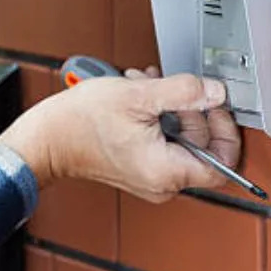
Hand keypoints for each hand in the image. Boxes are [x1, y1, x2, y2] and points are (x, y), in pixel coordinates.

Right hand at [0, 69, 240, 202]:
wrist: (45, 137)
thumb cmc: (80, 123)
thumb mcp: (138, 95)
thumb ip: (184, 92)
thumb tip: (216, 91)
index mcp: (168, 171)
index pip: (225, 162)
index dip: (225, 129)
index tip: (214, 105)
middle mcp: (162, 182)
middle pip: (201, 147)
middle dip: (189, 110)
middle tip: (172, 89)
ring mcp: (149, 178)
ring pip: (179, 141)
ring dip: (169, 109)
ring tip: (146, 88)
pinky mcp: (137, 169)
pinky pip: (161, 144)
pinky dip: (155, 119)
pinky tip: (138, 99)